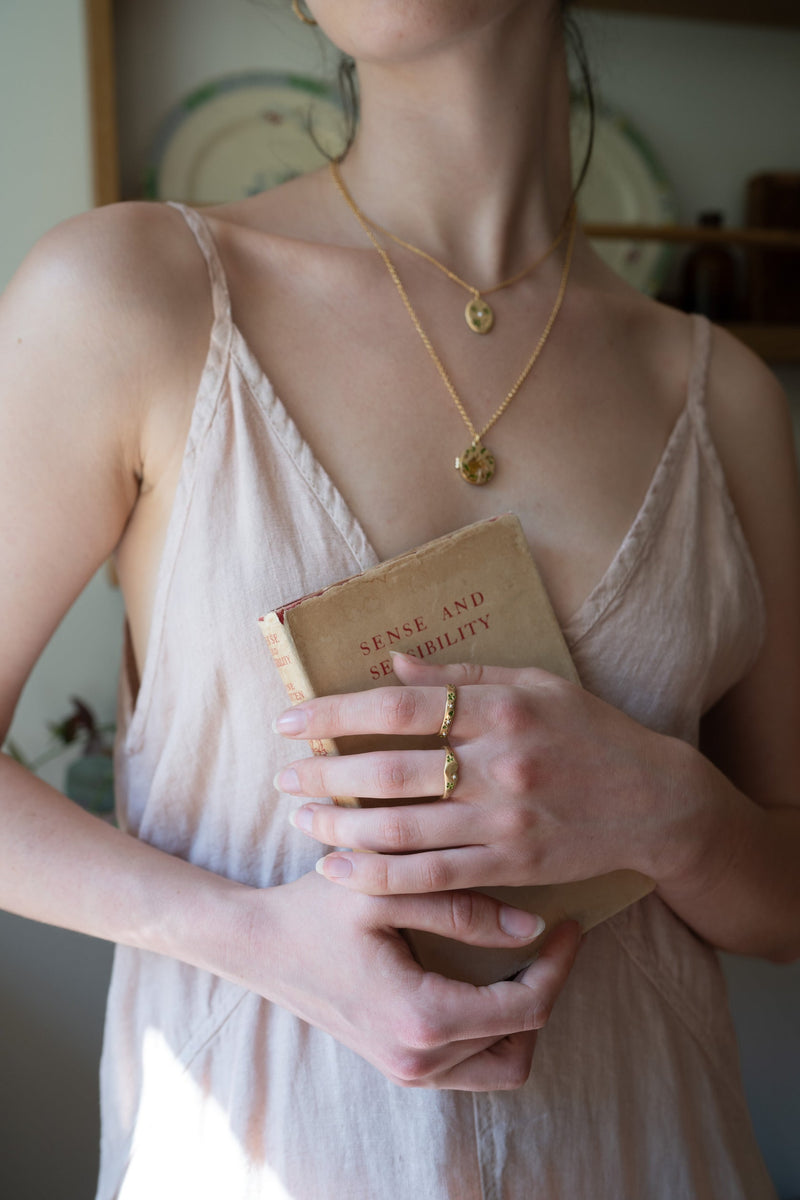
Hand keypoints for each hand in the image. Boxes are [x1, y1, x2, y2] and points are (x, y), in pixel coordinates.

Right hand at [251, 869, 580, 1089]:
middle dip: (547, 993)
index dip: (560, 965)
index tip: (570, 922)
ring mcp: (406, 1070)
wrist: (256, 945)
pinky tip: (488, 976)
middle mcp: (418, 1060)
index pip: (526, 1008)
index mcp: (421, 1018)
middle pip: (522, 1045)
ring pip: (500, 1064)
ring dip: (521, 1017)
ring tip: (524, 958)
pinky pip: (469, 1064)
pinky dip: (492, 1029)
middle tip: (552, 943)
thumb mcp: (385, 891)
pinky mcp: (398, 1065)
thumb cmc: (314, 909)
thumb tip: (533, 929)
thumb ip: (461, 908)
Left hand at [275, 653, 691, 895]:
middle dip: (322, 774)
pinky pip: (431, 877)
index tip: (290, 719)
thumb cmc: (592, 733)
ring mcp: (504, 821)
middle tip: (283, 778)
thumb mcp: (538, 684)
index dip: (335, 713)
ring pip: (400, 830)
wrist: (656, 801)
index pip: (400, 708)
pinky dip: (378, 875)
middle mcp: (499, 764)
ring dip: (339, 826)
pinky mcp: (511, 867)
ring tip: (301, 820)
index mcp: (502, 709)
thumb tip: (395, 664)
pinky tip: (340, 869)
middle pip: (388, 770)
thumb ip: (465, 676)